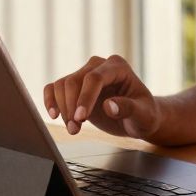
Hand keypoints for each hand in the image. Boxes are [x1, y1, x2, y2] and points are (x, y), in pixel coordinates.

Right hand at [43, 55, 161, 139]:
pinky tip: (54, 114)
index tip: (80, 118)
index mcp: (118, 67)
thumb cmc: (144, 114)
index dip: (85, 97)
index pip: (94, 78)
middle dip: (71, 106)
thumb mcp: (143, 115)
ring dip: (62, 108)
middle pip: (74, 80)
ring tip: (73, 128)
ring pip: (62, 84)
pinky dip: (50, 100)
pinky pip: (55, 87)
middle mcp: (99, 66)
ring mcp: (85, 74)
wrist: (138, 118)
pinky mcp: (76, 86)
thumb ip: (128, 109)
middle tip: (75, 129)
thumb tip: (109, 106)